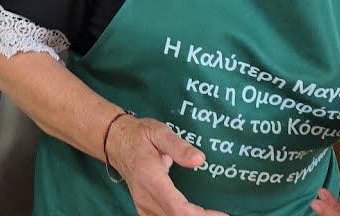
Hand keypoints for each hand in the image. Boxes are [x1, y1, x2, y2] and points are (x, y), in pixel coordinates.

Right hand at [108, 116, 228, 215]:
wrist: (117, 143)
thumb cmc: (140, 135)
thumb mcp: (159, 132)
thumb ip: (179, 146)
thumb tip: (200, 160)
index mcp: (150, 178)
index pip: (178, 208)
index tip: (223, 215)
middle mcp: (145, 197)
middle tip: (222, 215)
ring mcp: (143, 206)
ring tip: (213, 215)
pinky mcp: (144, 210)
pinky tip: (195, 215)